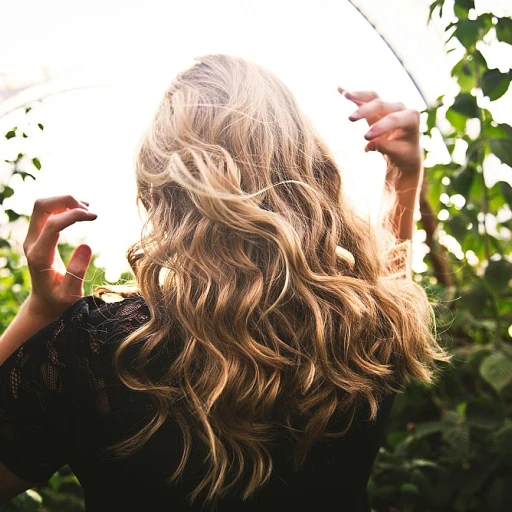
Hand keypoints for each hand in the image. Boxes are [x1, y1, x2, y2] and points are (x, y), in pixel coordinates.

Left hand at [22, 195, 96, 321]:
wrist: (44, 303)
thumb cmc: (60, 301)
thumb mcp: (71, 293)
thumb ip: (77, 272)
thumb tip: (86, 246)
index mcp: (39, 256)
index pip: (52, 224)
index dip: (74, 215)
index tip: (94, 217)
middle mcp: (31, 243)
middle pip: (41, 207)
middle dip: (66, 201)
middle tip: (89, 210)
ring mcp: (32, 238)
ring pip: (43, 206)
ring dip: (65, 202)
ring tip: (87, 210)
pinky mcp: (38, 236)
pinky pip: (47, 212)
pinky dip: (63, 206)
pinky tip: (80, 212)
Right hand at [338, 88, 421, 179]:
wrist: (405, 150)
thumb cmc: (403, 153)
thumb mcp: (397, 153)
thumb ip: (385, 147)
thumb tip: (368, 146)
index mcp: (411, 118)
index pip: (393, 119)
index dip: (379, 126)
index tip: (365, 138)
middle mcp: (400, 108)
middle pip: (381, 105)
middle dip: (365, 111)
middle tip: (350, 119)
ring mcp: (388, 106)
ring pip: (373, 97)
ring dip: (358, 95)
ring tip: (346, 95)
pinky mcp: (377, 107)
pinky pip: (365, 99)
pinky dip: (354, 96)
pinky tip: (340, 90)